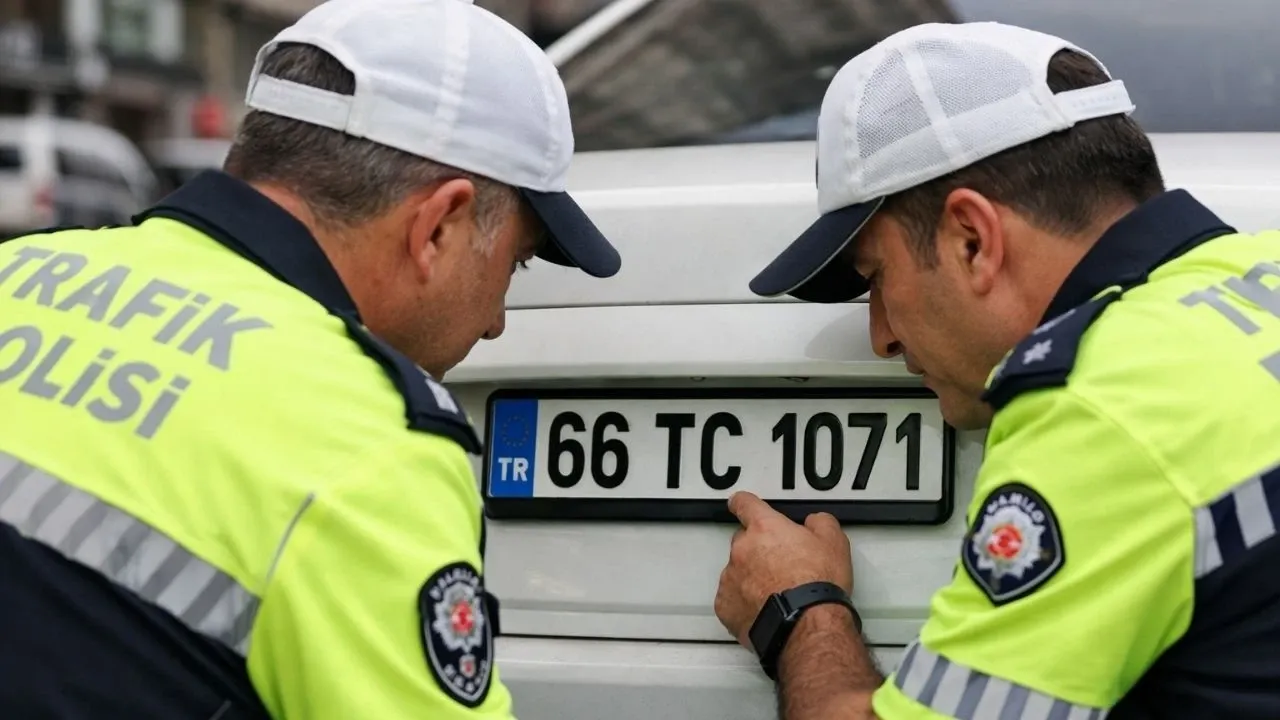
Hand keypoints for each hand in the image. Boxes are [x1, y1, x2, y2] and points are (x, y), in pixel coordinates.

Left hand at [714, 491, 853, 647]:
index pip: (744, 504)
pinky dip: (743, 603)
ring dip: (751, 577)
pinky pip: (731, 599)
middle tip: (781, 566)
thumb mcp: (834, 542)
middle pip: (743, 541)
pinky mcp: (725, 607)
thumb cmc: (818, 586)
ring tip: (777, 594)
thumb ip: (820, 522)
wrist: (807, 626)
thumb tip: (813, 522)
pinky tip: (764, 610)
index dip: (744, 503)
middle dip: (757, 549)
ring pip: (736, 571)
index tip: (740, 504)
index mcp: (764, 528)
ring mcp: (730, 578)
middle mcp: (742, 549)